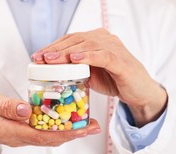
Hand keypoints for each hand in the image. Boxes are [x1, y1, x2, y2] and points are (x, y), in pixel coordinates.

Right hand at [0, 88, 100, 153]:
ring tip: (89, 123)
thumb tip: (26, 110)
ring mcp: (23, 136)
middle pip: (51, 139)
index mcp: (10, 131)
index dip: (63, 133)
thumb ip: (4, 106)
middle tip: (94, 126)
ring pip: (50, 136)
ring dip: (70, 131)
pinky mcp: (24, 131)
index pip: (41, 135)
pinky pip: (45, 131)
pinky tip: (70, 119)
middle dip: (74, 134)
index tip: (81, 129)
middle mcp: (20, 137)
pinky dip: (60, 127)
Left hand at [32, 28, 167, 126]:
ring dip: (67, 52)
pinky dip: (88, 56)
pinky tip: (75, 59)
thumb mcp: (90, 74)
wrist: (139, 92)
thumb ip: (75, 69)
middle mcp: (104, 40)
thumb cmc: (115, 80)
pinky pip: (103, 55)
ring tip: (51, 59)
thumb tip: (52, 71)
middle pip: (75, 40)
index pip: (70, 39)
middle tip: (39, 58)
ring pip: (86, 45)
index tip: (36, 56)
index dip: (52, 46)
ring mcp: (114, 48)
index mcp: (96, 40)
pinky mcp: (121, 61)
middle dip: (55, 49)